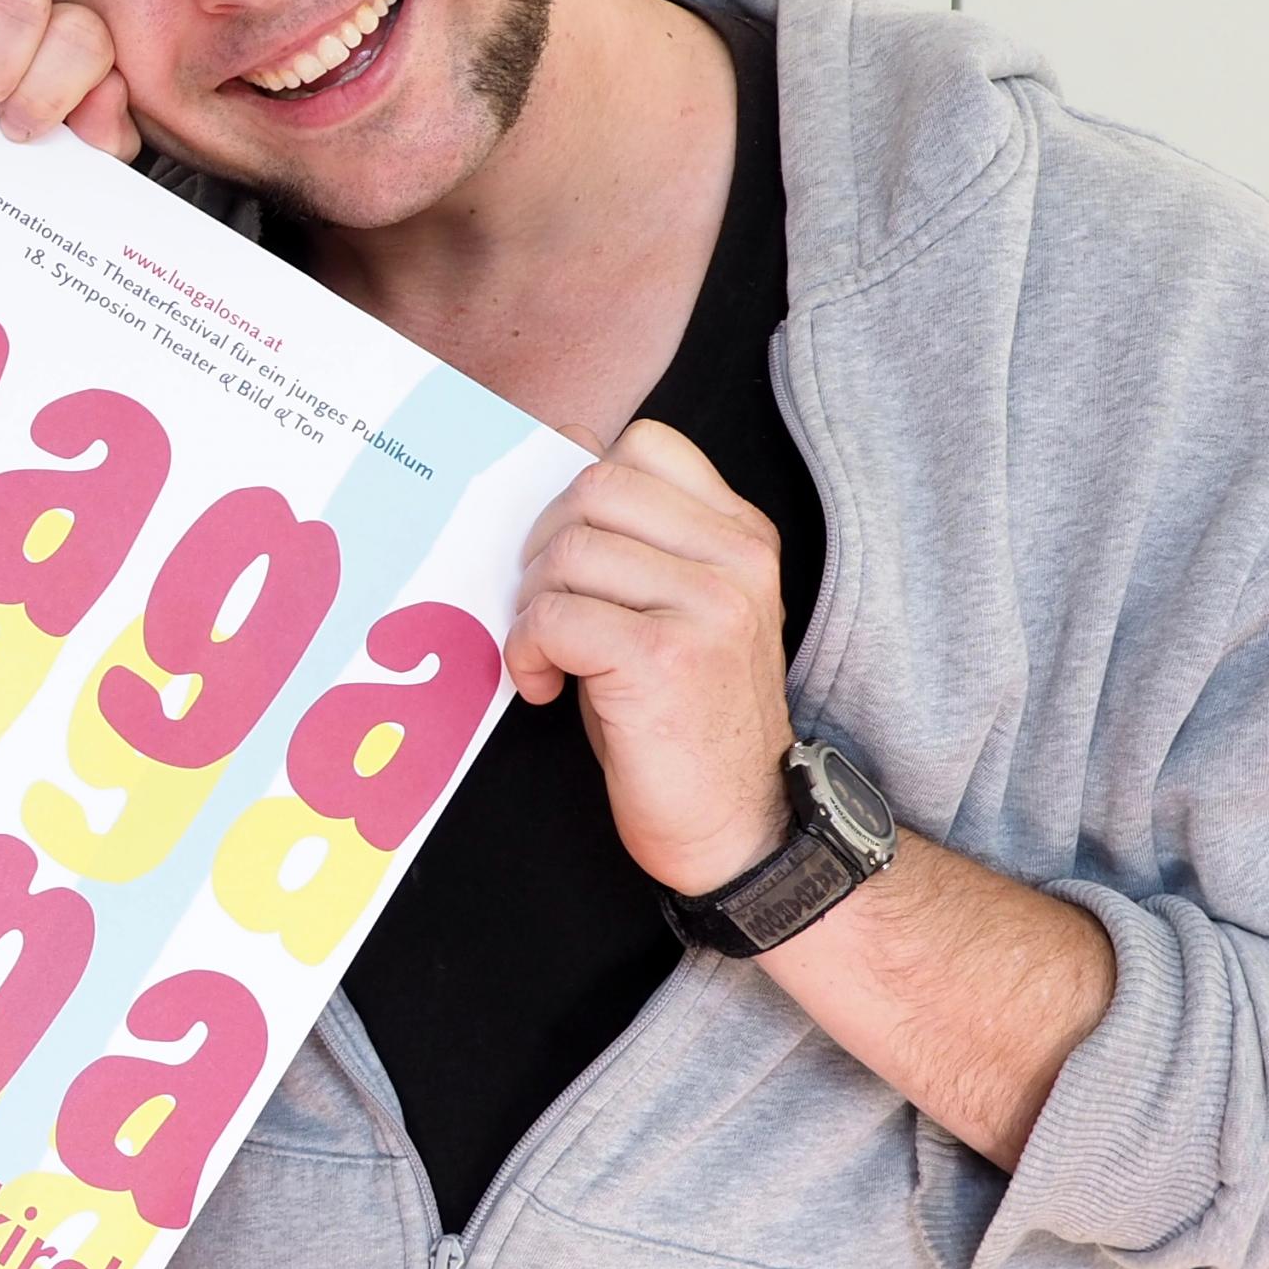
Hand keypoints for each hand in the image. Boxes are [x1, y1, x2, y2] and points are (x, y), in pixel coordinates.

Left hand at [505, 419, 798, 895]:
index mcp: (742, 535)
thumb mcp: (670, 608)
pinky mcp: (665, 656)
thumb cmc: (684, 718)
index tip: (568, 555)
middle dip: (542, 549)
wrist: (740, 828)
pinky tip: (547, 689)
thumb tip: (562, 440)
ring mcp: (709, 605)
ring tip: (549, 656)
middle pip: (592, 489)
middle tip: (545, 614)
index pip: (644, 445)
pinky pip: (554, 617)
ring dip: (532, 606)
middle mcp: (737, 560)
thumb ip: (632, 532)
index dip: (578, 491)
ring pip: (567, 551)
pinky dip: (527, 652)